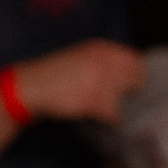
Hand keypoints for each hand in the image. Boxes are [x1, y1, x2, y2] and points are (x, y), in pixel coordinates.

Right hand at [10, 39, 145, 124]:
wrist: (30, 85)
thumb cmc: (57, 73)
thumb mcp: (81, 55)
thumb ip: (105, 60)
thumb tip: (134, 72)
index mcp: (100, 48)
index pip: (135, 59)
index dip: (137, 73)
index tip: (132, 83)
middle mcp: (102, 61)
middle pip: (135, 78)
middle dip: (131, 90)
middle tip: (123, 98)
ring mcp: (97, 80)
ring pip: (124, 98)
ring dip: (118, 105)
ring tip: (105, 107)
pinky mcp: (91, 100)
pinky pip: (112, 113)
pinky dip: (109, 118)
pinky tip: (99, 116)